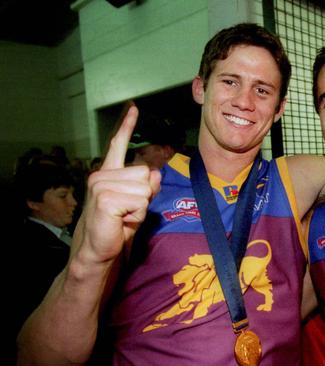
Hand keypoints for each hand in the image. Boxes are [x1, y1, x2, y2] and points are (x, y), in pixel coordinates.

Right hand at [75, 105, 160, 263]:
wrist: (99, 253)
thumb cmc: (117, 229)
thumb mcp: (138, 204)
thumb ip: (147, 186)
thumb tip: (155, 173)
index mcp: (108, 174)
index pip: (118, 144)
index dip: (127, 125)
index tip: (134, 107)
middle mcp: (101, 175)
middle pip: (146, 173)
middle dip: (145, 196)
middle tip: (127, 212)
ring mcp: (100, 185)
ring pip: (145, 188)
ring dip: (140, 207)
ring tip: (123, 217)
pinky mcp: (105, 198)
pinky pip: (141, 200)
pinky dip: (137, 215)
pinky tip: (121, 222)